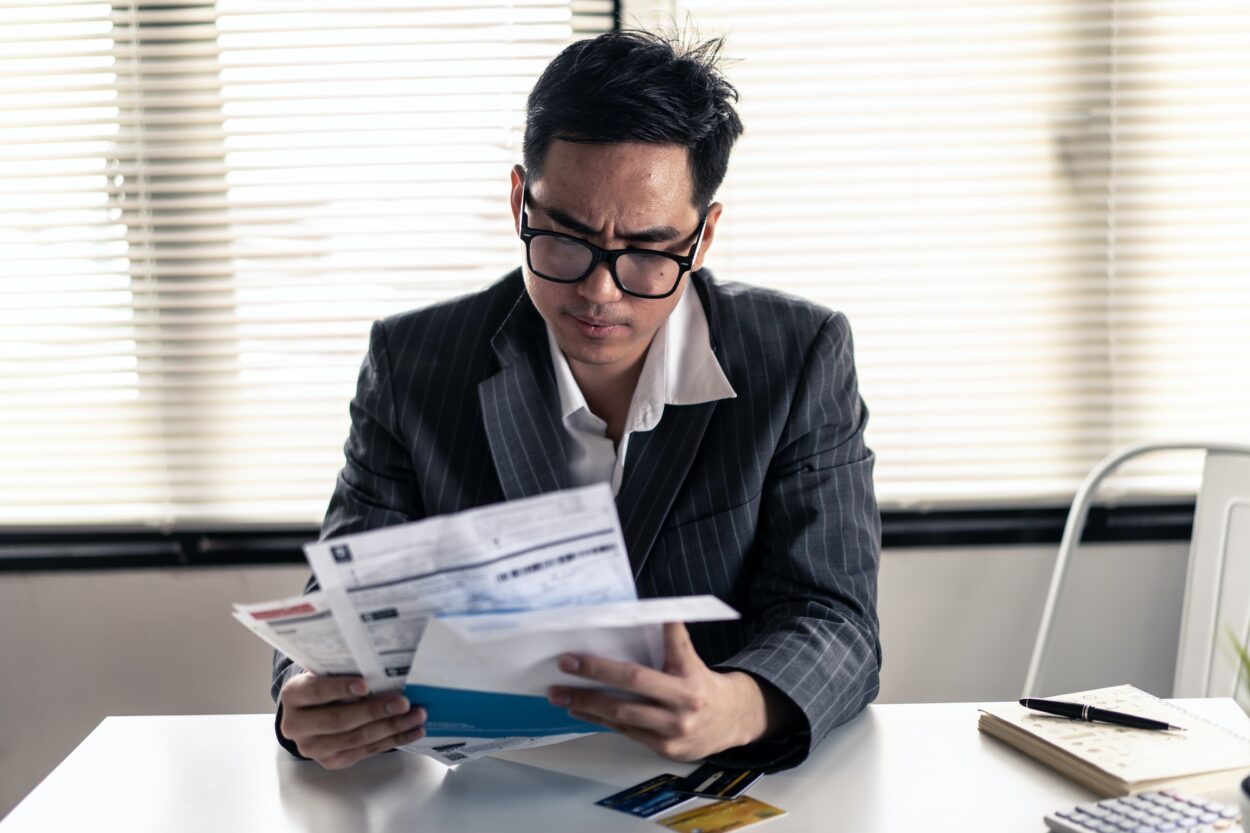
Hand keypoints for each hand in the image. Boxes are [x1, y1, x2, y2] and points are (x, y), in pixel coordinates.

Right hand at [279, 672, 426, 768]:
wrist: (311, 712)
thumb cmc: (326, 684)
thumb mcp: (326, 673)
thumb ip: (344, 671)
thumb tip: (384, 667)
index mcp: (293, 695)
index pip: (315, 691)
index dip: (340, 688)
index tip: (366, 684)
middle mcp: (296, 725)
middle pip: (339, 720)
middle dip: (375, 711)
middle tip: (404, 702)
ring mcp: (313, 748)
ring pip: (355, 739)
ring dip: (391, 728)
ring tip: (417, 716)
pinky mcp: (331, 762)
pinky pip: (365, 752)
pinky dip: (392, 740)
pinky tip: (412, 731)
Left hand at [547, 622, 769, 760]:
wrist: (730, 723)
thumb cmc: (701, 685)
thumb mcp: (691, 659)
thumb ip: (673, 639)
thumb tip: (654, 610)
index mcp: (691, 673)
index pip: (673, 645)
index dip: (657, 629)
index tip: (620, 617)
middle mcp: (684, 701)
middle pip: (634, 683)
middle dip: (596, 672)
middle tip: (566, 663)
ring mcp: (673, 728)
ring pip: (623, 713)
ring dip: (587, 702)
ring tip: (559, 693)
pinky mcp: (663, 747)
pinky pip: (625, 731)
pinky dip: (599, 719)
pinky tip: (579, 710)